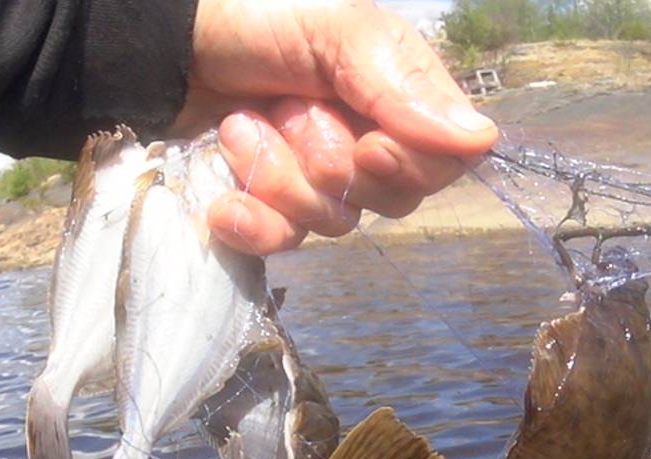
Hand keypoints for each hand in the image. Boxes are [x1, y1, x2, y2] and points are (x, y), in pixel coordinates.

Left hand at [181, 0, 498, 253]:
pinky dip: (253, 224)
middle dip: (331, 161)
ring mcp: (322, 184)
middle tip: (289, 109)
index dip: (411, 166)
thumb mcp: (337, 30)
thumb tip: (478, 140)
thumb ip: (401, 84)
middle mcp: (370, 145)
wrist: (172, 45)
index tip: (370, 145)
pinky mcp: (274, 209)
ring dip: (279, 175)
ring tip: (240, 126)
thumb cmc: (260, 20)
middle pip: (392, 201)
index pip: (445, 162)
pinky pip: (284, 244)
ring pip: (334, 223)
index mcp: (401, 99)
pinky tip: (226, 201)